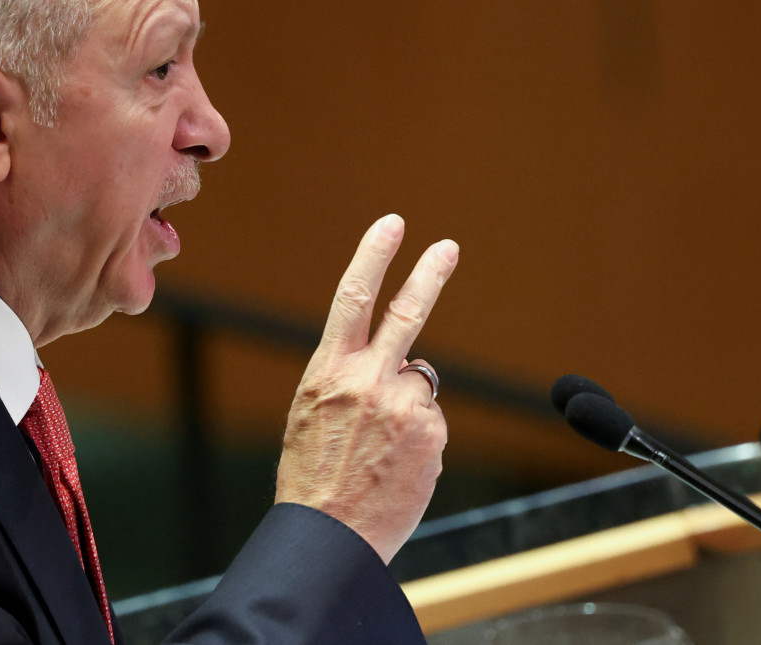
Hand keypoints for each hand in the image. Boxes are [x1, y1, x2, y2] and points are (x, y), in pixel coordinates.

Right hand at [274, 214, 457, 563]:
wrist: (328, 536)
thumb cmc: (313, 477)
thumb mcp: (313, 413)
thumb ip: (349, 379)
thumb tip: (397, 366)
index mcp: (328, 370)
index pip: (353, 296)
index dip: (374, 255)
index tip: (392, 224)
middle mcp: (368, 380)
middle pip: (406, 314)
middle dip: (428, 275)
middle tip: (447, 247)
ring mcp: (403, 407)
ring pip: (420, 387)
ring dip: (409, 409)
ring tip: (380, 449)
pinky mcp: (431, 435)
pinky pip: (432, 423)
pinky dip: (420, 440)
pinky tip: (396, 466)